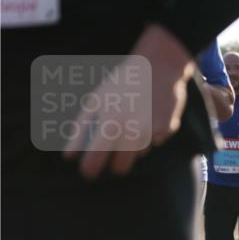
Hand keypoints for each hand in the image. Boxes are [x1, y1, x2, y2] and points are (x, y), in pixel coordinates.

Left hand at [63, 24, 193, 178]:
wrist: (158, 66)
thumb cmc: (122, 83)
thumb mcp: (95, 101)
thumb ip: (80, 129)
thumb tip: (68, 157)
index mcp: (109, 124)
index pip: (95, 160)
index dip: (90, 170)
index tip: (88, 173)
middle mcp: (132, 132)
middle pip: (121, 167)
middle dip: (115, 164)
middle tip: (113, 154)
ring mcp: (152, 132)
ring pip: (140, 155)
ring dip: (135, 146)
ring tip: (134, 122)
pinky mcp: (168, 130)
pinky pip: (156, 142)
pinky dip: (152, 134)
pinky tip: (150, 116)